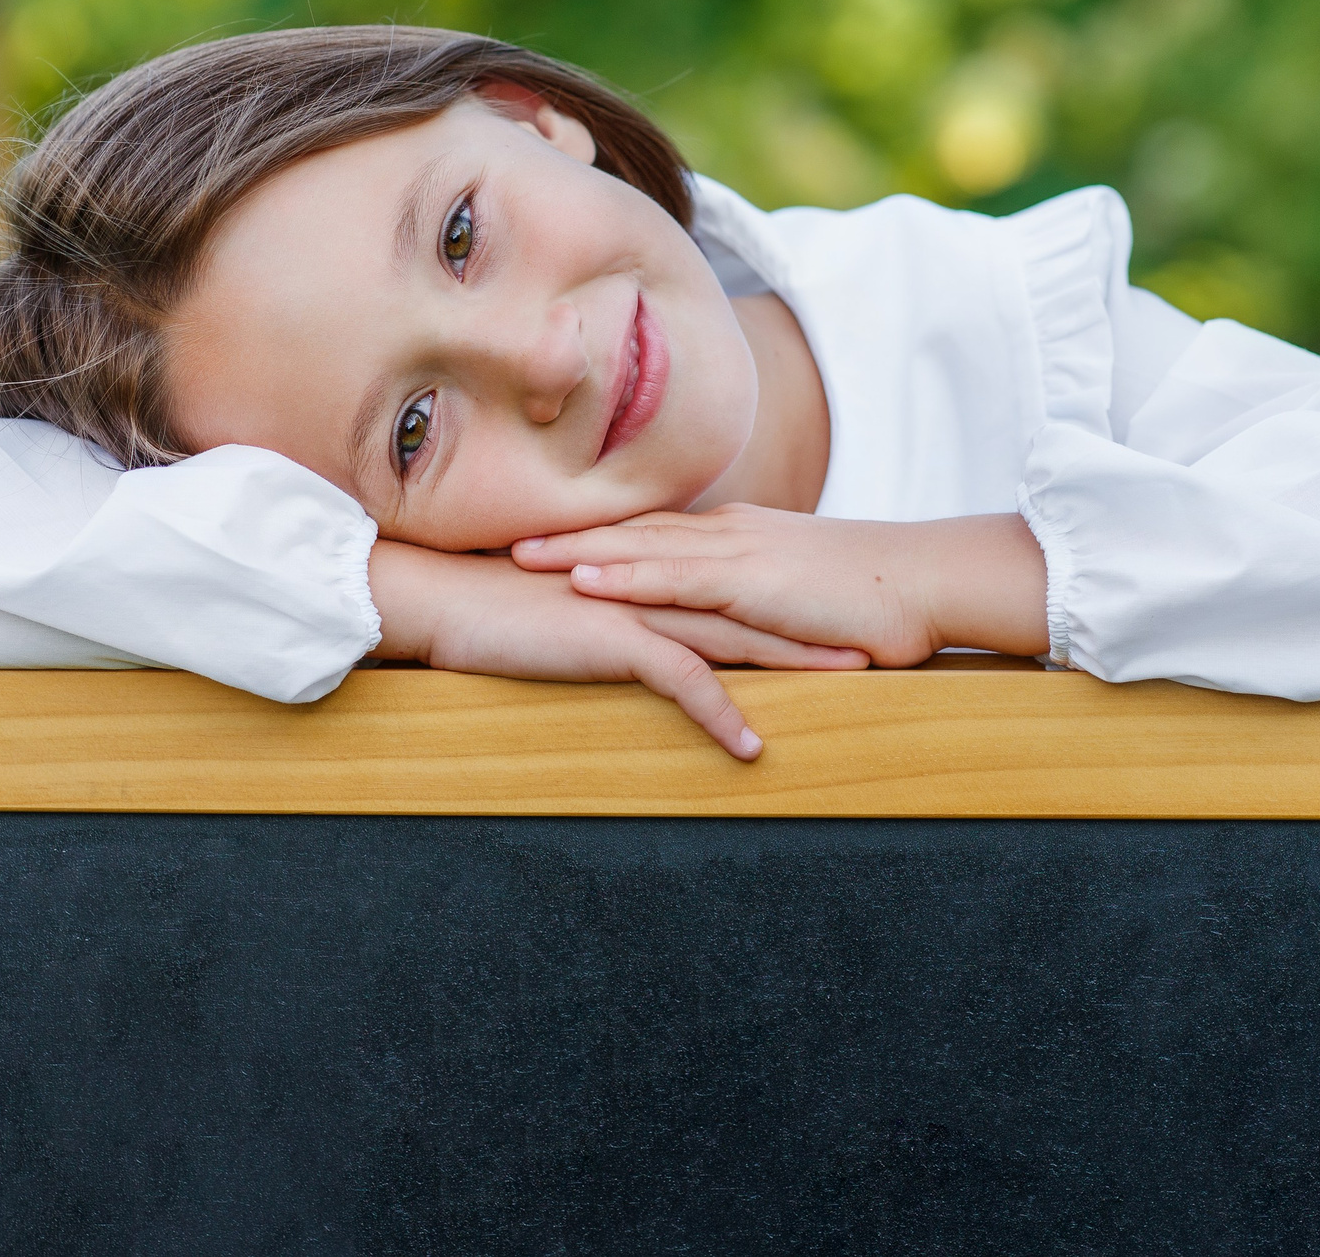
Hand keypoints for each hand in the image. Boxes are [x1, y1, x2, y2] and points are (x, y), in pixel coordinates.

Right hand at [369, 540, 867, 759]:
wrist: (440, 595)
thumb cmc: (495, 604)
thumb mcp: (572, 607)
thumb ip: (615, 608)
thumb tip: (641, 626)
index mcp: (647, 573)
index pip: (732, 585)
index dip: (786, 598)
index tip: (838, 609)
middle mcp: (654, 583)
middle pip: (753, 603)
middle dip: (816, 620)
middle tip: (879, 633)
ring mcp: (638, 608)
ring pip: (737, 635)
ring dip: (795, 660)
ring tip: (852, 679)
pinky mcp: (614, 638)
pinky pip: (683, 681)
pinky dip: (721, 714)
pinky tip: (752, 746)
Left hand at [511, 507, 1051, 665]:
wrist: (929, 580)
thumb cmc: (880, 592)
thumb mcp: (807, 591)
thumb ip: (766, 597)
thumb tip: (739, 617)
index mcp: (743, 534)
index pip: (658, 528)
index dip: (600, 531)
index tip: (548, 532)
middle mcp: (732, 533)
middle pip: (634, 528)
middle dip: (569, 532)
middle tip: (505, 532)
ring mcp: (741, 553)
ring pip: (642, 547)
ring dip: (577, 551)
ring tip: (519, 554)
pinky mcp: (753, 583)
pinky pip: (677, 579)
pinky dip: (626, 576)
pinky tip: (584, 581)